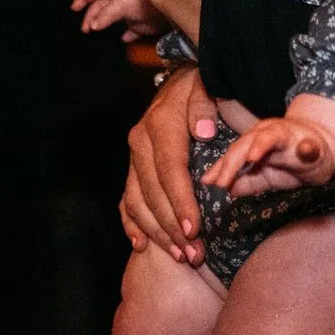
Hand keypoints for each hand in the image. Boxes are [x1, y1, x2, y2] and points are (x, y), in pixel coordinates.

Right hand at [72, 0, 162, 39]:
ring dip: (104, 24)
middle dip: (91, 15)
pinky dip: (127, 35)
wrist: (170, 3)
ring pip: (114, 18)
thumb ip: (106, 15)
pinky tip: (122, 39)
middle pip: (101, 6)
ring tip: (94, 32)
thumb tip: (92, 26)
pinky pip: (132, 31)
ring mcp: (132, 10)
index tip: (74, 8)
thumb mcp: (121, 4)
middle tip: (84, 29)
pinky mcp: (143, 24)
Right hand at [122, 66, 216, 266]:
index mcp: (160, 124)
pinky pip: (126, 200)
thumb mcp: (208, 84)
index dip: (180, 202)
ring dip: (157, 232)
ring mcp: (133, 157)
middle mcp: (140, 142)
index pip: (169, 169)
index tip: (194, 230)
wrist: (183, 79)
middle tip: (194, 255)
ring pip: (137, 201)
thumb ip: (205, 104)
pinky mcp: (133, 167)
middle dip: (172, 227)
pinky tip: (142, 245)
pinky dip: (131, 224)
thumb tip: (202, 132)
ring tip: (181, 256)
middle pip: (152, 192)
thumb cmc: (202, 86)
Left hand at [199, 96, 334, 197]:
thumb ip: (247, 181)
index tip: (208, 182)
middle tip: (221, 182)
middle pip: (244, 145)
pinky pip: (308, 145)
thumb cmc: (289, 162)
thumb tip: (227, 190)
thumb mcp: (265, 176)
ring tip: (251, 158)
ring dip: (261, 146)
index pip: (232, 154)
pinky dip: (307, 148)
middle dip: (232, 163)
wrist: (322, 148)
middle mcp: (266, 134)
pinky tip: (305, 151)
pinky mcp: (310, 143)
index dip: (220, 168)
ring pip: (270, 137)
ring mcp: (288, 135)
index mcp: (253, 142)